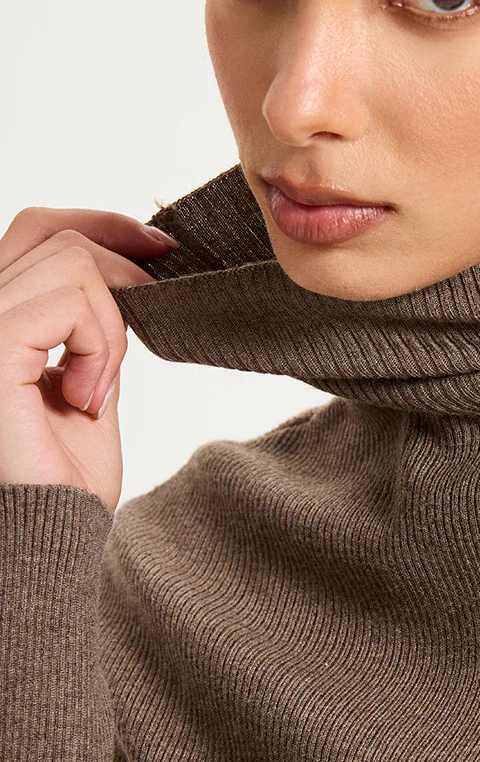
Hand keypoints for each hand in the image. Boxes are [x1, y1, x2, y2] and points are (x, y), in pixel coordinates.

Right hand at [0, 208, 178, 512]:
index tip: (161, 248)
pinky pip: (67, 302)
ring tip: (98, 390)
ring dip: (110, 328)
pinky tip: (86, 399)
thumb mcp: (88, 378)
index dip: (103, 224)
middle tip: (147, 328)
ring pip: (70, 264)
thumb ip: (91, 323)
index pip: (37, 228)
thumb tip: (132, 267)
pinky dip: (98, 345)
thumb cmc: (61, 476)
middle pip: (55, 235)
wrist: (46, 538)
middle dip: (121, 273)